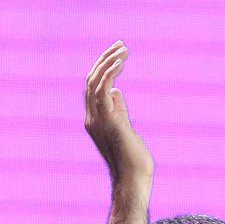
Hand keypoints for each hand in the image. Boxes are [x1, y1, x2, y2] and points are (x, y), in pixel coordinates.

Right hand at [83, 41, 153, 186]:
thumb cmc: (133, 157)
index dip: (103, 68)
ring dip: (109, 62)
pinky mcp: (108, 121)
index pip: (92, 87)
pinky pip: (103, 90)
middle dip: (105, 60)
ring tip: (124, 49)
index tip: (118, 54)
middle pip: (91, 80)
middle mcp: (91, 118)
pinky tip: (121, 62)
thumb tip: (117, 91)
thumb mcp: (125, 128)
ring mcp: (97, 120)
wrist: (133, 177)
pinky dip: (110, 72)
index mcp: (94, 119)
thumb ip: (119, 110)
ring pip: (94, 82)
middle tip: (121, 45)